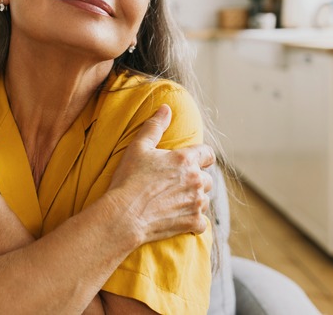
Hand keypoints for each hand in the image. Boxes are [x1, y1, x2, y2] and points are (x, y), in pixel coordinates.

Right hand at [108, 104, 214, 243]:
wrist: (124, 214)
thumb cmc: (129, 179)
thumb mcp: (138, 147)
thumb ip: (155, 126)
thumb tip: (166, 108)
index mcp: (186, 160)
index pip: (208, 154)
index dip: (201, 157)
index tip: (191, 162)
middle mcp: (196, 180)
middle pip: (207, 179)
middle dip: (195, 180)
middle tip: (176, 185)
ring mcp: (196, 203)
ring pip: (204, 200)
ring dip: (194, 200)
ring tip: (174, 202)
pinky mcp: (193, 223)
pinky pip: (201, 223)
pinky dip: (193, 222)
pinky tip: (178, 219)